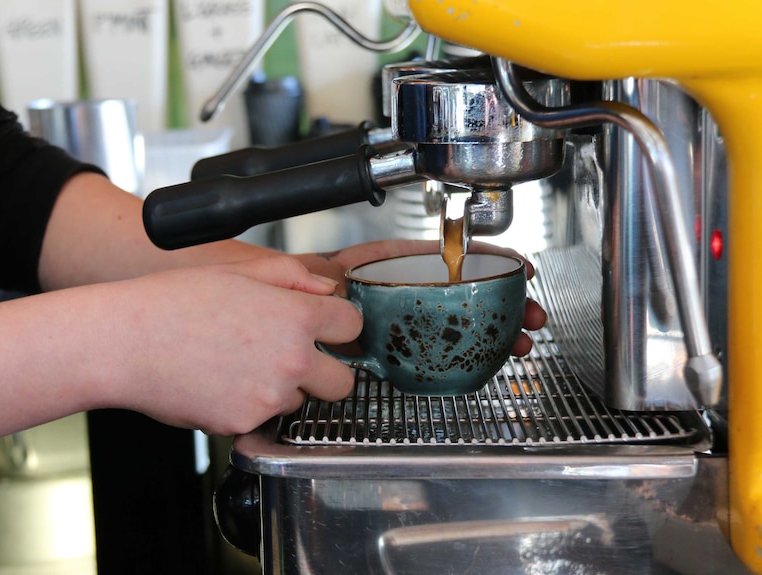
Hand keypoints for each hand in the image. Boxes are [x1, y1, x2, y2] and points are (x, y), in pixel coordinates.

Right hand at [100, 255, 361, 435]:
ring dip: (282, 389)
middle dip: (326, 372)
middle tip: (293, 359)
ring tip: (239, 366)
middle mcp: (291, 360)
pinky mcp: (244, 424)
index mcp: (295, 317)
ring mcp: (269, 397)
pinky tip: (220, 384)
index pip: (352, 326)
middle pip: (344, 381)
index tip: (325, 330)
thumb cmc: (174, 302)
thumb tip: (324, 291)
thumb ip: (292, 277)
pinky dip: (248, 407)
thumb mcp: (239, 271)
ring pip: (300, 401)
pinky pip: (262, 420)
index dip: (338, 326)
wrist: (126, 342)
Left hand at [295, 239, 546, 355]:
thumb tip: (340, 292)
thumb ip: (334, 282)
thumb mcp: (327, 277)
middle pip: (470, 291)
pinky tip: (495, 357)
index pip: (450, 254)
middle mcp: (412, 288)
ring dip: (499, 330)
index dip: (489, 258)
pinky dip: (475, 350)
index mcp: (396, 262)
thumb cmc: (314, 288)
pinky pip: (448, 345)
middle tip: (534, 316)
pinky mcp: (410, 344)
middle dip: (508, 303)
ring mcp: (415, 316)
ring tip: (522, 343)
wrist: (300, 314)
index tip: (519, 267)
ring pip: (466, 320)